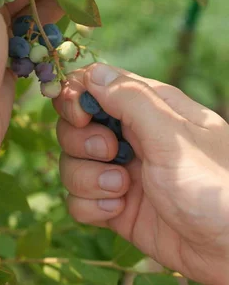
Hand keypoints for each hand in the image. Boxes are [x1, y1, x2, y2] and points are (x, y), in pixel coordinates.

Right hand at [54, 63, 228, 284]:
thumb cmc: (213, 187)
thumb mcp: (174, 136)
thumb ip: (131, 100)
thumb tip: (92, 73)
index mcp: (148, 108)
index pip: (93, 86)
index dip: (77, 98)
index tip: (82, 116)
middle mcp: (131, 137)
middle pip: (74, 125)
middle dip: (82, 141)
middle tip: (110, 152)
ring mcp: (121, 172)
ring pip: (72, 163)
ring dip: (88, 178)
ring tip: (122, 189)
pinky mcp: (115, 206)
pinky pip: (78, 199)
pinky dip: (91, 206)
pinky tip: (118, 211)